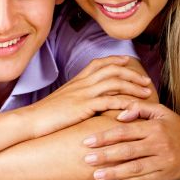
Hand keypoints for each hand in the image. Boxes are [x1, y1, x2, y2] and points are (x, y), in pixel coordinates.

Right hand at [26, 56, 152, 137]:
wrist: (32, 119)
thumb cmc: (47, 113)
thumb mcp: (64, 99)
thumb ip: (77, 95)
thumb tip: (89, 99)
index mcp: (77, 79)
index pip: (99, 62)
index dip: (115, 60)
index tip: (129, 61)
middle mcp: (82, 82)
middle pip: (112, 70)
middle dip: (132, 73)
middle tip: (146, 80)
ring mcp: (83, 93)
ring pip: (114, 83)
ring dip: (133, 86)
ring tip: (146, 93)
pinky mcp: (83, 106)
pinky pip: (109, 101)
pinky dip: (124, 102)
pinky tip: (134, 107)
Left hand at [82, 102, 179, 179]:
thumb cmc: (176, 127)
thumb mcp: (161, 111)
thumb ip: (138, 108)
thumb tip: (118, 115)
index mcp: (154, 127)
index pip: (125, 131)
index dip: (105, 136)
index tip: (88, 141)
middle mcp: (158, 145)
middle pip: (127, 150)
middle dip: (105, 155)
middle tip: (86, 158)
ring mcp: (162, 162)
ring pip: (134, 168)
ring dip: (113, 172)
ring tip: (96, 174)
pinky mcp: (166, 176)